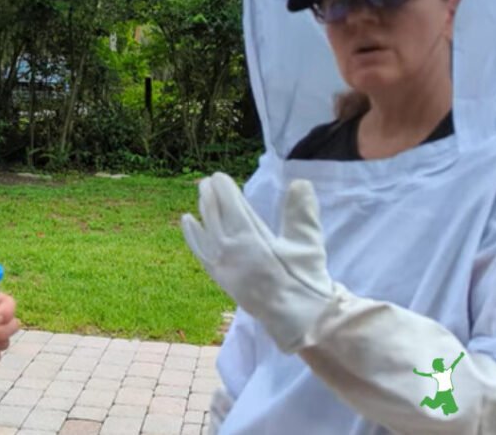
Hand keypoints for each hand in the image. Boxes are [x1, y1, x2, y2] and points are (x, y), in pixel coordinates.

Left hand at [181, 172, 335, 352]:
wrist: (297, 318)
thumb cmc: (304, 279)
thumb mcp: (307, 244)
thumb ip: (302, 213)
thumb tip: (300, 183)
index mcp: (251, 241)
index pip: (231, 207)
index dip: (224, 190)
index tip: (219, 176)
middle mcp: (230, 252)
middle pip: (215, 216)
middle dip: (210, 196)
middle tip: (207, 181)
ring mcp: (222, 266)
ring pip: (206, 231)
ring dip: (203, 211)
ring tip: (201, 195)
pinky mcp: (220, 278)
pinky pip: (199, 251)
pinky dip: (192, 234)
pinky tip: (188, 222)